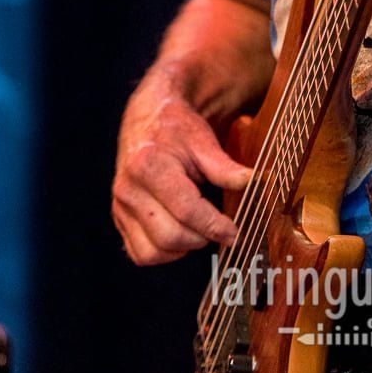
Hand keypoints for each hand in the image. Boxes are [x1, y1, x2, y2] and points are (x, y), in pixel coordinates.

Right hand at [112, 73, 250, 265]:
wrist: (148, 119)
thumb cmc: (176, 129)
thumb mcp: (203, 141)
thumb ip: (225, 167)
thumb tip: (252, 182)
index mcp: (150, 165)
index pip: (186, 210)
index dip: (214, 226)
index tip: (235, 232)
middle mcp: (129, 189)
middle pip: (170, 236)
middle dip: (201, 238)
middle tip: (220, 229)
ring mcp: (120, 206)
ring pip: (153, 252)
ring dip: (183, 249)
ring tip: (200, 230)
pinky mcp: (119, 218)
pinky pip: (140, 254)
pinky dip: (163, 253)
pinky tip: (180, 234)